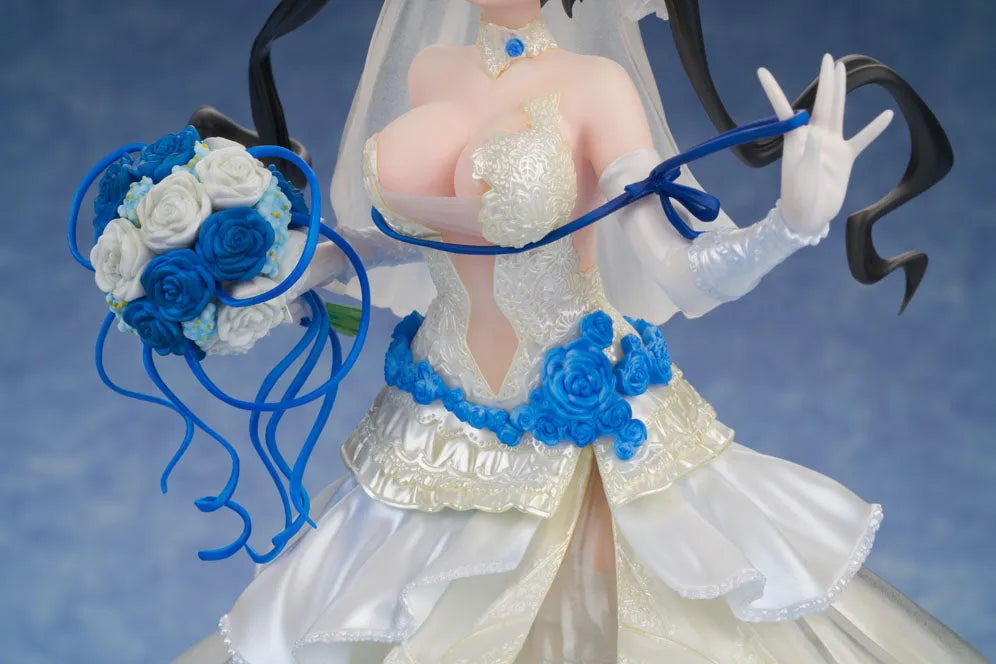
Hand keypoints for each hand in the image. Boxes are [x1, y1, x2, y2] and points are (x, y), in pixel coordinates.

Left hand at [758, 54, 893, 236]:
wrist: (808, 218)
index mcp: (796, 140)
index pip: (784, 109)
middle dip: (825, 80)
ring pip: (838, 112)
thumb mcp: (801, 179)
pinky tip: (887, 115)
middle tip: (828, 58)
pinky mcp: (844, 158)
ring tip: (843, 70)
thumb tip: (816, 138)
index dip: (773, 90)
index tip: (761, 72)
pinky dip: (874, 129)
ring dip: (841, 92)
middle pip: (821, 102)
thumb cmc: (798, 200)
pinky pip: (862, 140)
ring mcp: (830, 146)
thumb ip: (809, 158)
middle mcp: (813, 137)